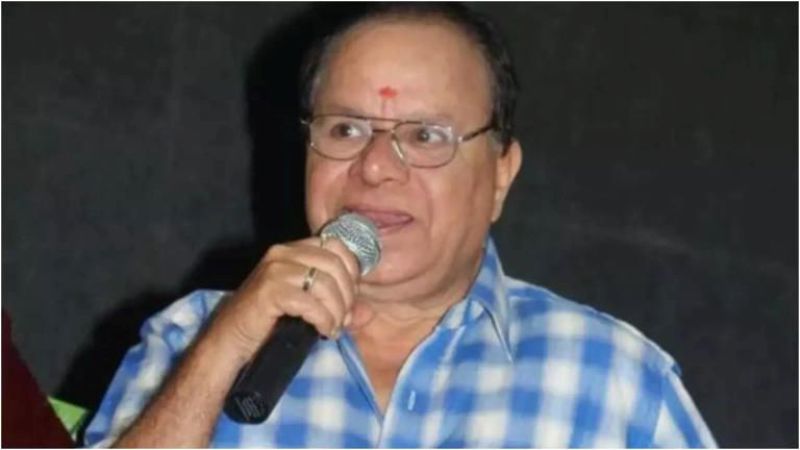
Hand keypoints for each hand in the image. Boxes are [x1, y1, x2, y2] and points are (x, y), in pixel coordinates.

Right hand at [207, 236, 368, 362]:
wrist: (231, 341)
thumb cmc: (270, 323)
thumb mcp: (307, 306)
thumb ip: (336, 304)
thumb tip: (366, 312)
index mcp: (293, 249)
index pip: (337, 246)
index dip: (352, 271)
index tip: (351, 298)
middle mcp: (283, 253)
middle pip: (335, 264)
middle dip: (347, 296)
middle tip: (343, 319)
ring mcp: (274, 270)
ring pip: (325, 284)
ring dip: (336, 311)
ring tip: (332, 328)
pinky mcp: (268, 291)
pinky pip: (310, 303)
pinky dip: (323, 319)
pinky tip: (322, 331)